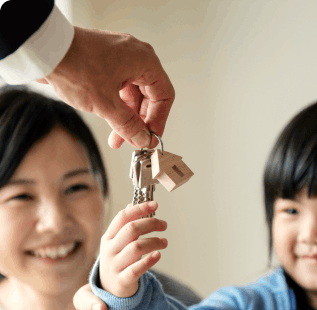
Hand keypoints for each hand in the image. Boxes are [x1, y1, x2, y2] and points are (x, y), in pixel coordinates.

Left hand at [37, 27, 174, 148]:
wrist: (42, 50)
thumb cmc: (74, 65)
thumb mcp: (106, 104)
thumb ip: (128, 125)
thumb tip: (143, 138)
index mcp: (143, 60)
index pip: (164, 96)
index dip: (158, 120)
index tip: (150, 138)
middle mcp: (134, 57)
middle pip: (148, 97)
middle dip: (139, 122)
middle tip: (133, 141)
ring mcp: (119, 59)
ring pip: (132, 96)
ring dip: (126, 118)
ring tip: (117, 138)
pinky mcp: (104, 64)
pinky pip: (118, 90)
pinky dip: (115, 108)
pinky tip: (109, 123)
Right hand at [99, 201, 167, 297]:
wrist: (109, 290)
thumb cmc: (117, 262)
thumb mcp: (116, 243)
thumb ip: (124, 226)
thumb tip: (132, 205)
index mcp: (108, 238)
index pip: (123, 217)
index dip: (139, 208)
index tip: (154, 205)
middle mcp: (110, 250)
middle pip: (131, 229)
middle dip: (151, 223)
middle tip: (164, 225)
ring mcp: (115, 265)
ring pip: (137, 247)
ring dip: (155, 242)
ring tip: (164, 242)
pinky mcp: (122, 280)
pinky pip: (136, 268)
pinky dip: (149, 260)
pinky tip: (158, 255)